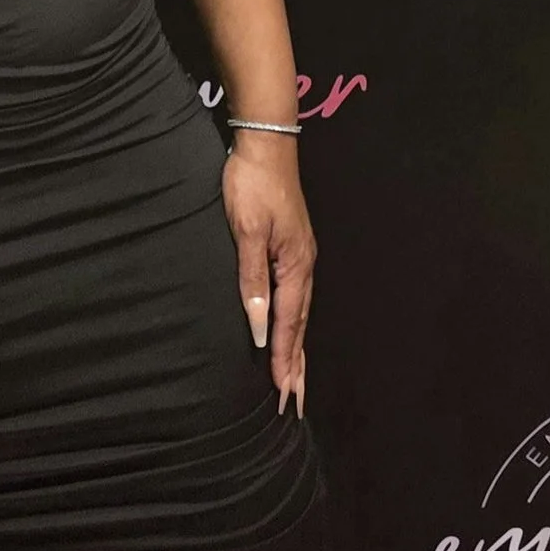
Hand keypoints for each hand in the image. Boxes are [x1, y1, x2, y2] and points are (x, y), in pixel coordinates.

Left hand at [224, 134, 312, 417]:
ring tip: (294, 382)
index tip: (285, 398)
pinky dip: (293, 325)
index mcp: (294, 266)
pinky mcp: (292, 249)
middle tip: (294, 406)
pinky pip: (295, 298)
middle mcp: (303, 266)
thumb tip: (260, 330)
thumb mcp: (246, 232)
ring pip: (299, 315)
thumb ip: (252, 282)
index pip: (289, 325)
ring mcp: (300, 258)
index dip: (285, 362)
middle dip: (297, 367)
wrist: (266, 144)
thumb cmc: (252, 184)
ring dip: (296, 350)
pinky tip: (288, 333)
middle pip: (301, 326)